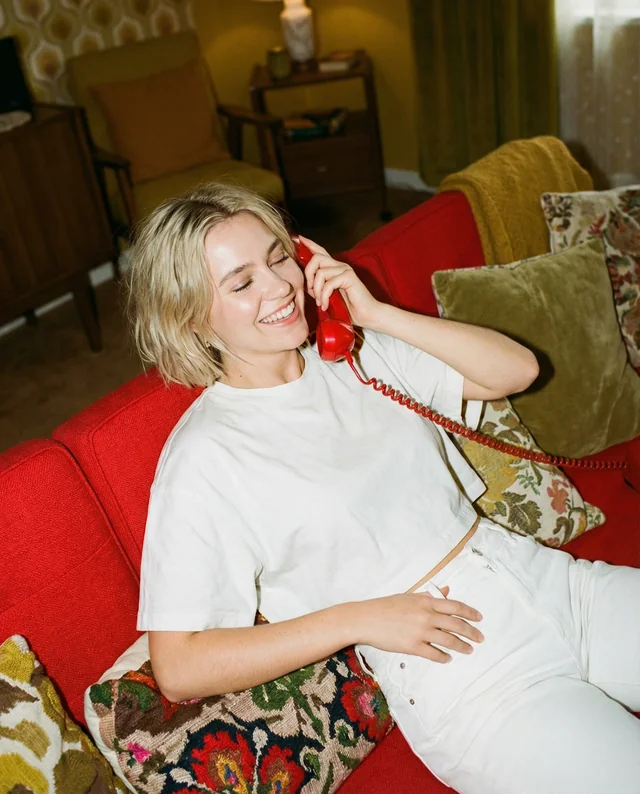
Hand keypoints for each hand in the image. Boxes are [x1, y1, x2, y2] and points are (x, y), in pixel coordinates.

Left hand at [296, 234, 380, 328]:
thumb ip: (318, 287)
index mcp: (335, 268)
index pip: (321, 251)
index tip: (299, 238)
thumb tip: (306, 284)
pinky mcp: (349, 277)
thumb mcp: (328, 296)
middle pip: (316, 258)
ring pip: (320, 272)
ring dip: (316, 290)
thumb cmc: (348, 308)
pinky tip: (325, 305)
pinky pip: (329, 283)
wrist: (366, 315)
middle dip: (308, 275)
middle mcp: (340, 265)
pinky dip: (324, 296)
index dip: (310, 244)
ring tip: (320, 302)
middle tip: (311, 291)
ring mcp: (345, 270)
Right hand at [350, 588, 483, 662]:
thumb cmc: (386, 606)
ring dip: (461, 646)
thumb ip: (429, 596)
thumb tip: (446, 591)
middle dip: (471, 632)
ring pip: (449, 641)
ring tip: (468, 650)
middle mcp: (427, 616)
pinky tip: (448, 658)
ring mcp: (421, 632)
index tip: (479, 618)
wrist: (367, 619)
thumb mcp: (409, 596)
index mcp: (426, 602)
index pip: (455, 606)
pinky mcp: (413, 646)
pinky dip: (443, 657)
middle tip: (480, 638)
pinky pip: (434, 654)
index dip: (470, 613)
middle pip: (456, 625)